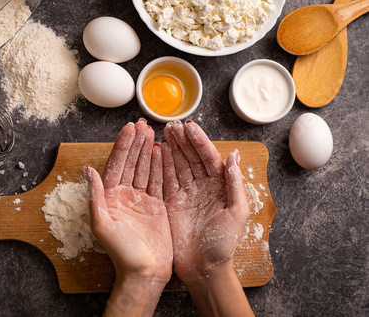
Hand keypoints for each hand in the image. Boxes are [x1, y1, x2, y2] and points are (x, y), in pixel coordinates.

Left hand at [86, 119, 171, 315]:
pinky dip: (161, 166)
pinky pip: (158, 181)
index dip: (122, 146)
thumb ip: (95, 196)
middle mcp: (124, 196)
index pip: (116, 165)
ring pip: (145, 169)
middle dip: (136, 143)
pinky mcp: (156, 206)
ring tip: (153, 132)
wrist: (144, 274)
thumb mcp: (103, 225)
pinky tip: (163, 151)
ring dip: (148, 150)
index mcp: (110, 198)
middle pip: (131, 163)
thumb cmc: (122, 254)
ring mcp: (141, 200)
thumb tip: (88, 170)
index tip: (129, 129)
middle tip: (143, 124)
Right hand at [161, 120, 248, 282]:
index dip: (199, 142)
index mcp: (220, 186)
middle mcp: (202, 186)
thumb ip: (235, 184)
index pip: (208, 158)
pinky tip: (157, 151)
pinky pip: (166, 179)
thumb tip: (234, 156)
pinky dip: (161, 165)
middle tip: (172, 125)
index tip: (189, 127)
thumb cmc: (223, 244)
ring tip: (163, 132)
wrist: (204, 269)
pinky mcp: (172, 202)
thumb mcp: (237, 214)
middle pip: (191, 157)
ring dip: (172, 148)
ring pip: (178, 164)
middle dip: (183, 140)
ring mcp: (186, 193)